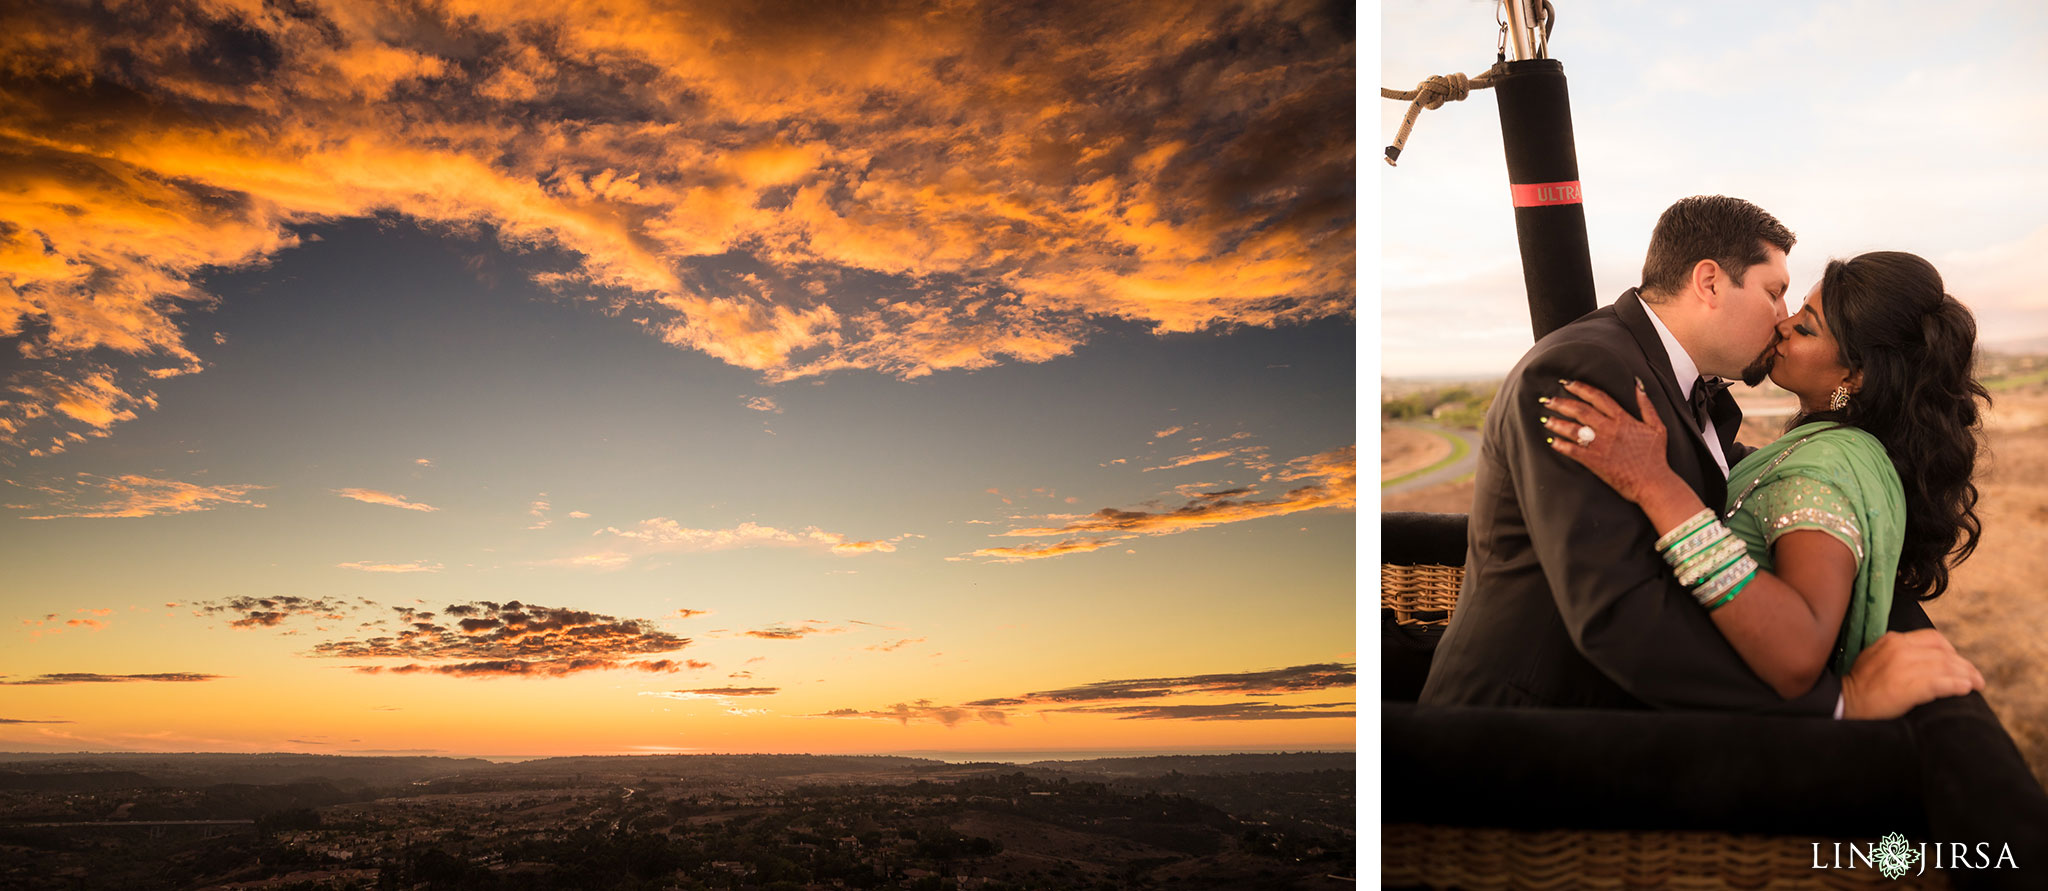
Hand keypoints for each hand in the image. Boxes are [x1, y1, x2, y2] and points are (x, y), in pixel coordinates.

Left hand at [1542, 379, 1670, 504]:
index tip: (1568, 383)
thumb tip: (1638, 384)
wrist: (1653, 483)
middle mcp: (1609, 429)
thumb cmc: (1655, 456)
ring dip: (1557, 423)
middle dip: (1562, 403)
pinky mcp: (1594, 461)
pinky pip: (1573, 450)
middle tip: (1548, 400)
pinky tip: (1552, 441)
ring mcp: (1600, 445)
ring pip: (1574, 429)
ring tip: (1546, 419)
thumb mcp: (1657, 426)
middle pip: (1581, 410)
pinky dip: (1561, 445)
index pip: (1598, 397)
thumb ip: (1646, 405)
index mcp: (1623, 419)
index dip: (1581, 388)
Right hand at [1840, 629, 1985, 719]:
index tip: (1960, 665)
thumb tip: (1929, 659)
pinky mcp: (1908, 687)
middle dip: (1964, 666)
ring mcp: (1904, 668)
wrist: (1844, 703)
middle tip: (1976, 679)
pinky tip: (1965, 690)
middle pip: (1944, 653)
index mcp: (1893, 640)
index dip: (1952, 651)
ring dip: (1966, 677)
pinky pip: (1941, 684)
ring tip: (1976, 685)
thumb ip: (1899, 652)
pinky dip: (1956, 686)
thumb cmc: (1861, 685)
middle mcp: (1900, 649)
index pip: (1934, 639)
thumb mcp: (1876, 657)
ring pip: (1946, 667)